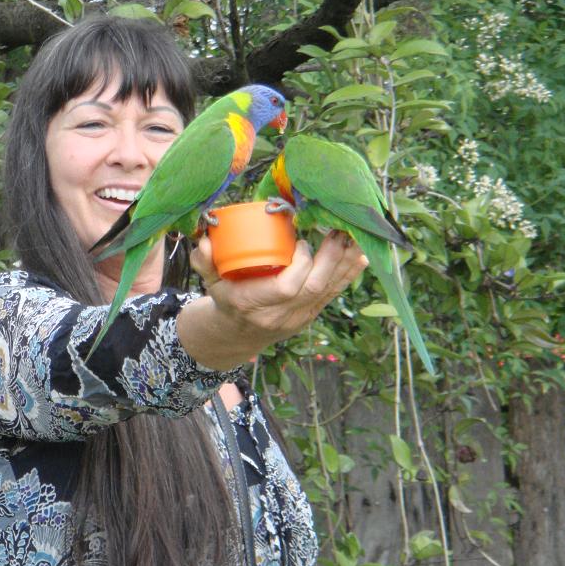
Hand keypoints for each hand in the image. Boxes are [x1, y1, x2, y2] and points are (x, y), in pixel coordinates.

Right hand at [186, 230, 368, 354]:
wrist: (237, 334)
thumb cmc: (225, 299)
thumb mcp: (210, 282)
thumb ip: (204, 261)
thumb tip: (203, 238)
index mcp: (253, 303)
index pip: (286, 288)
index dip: (300, 265)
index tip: (302, 242)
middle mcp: (280, 314)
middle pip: (314, 288)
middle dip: (330, 259)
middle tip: (338, 231)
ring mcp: (299, 317)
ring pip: (328, 291)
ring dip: (344, 264)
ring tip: (356, 238)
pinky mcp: (311, 314)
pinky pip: (333, 294)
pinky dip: (348, 275)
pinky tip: (361, 257)